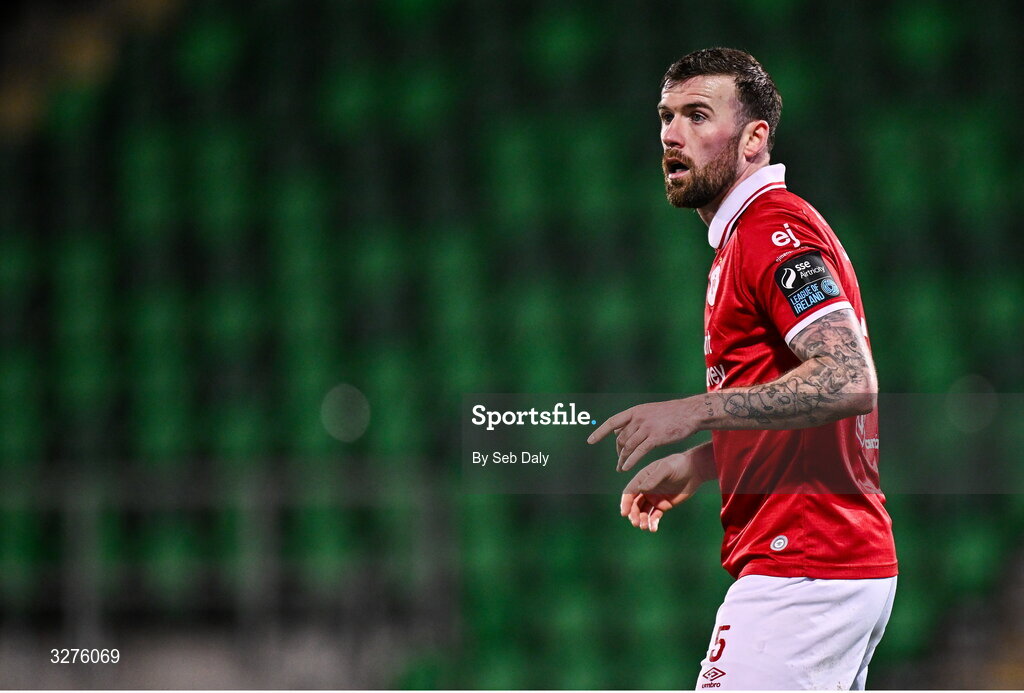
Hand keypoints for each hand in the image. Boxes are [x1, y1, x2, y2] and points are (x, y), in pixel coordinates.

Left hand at [588, 398, 702, 470]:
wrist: (690, 412)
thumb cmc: (671, 414)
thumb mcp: (649, 412)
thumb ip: (633, 421)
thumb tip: (616, 431)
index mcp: (635, 411)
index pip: (612, 422)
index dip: (600, 432)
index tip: (590, 441)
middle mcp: (638, 418)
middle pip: (621, 439)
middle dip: (618, 452)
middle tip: (618, 462)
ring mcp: (646, 428)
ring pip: (628, 447)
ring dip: (622, 459)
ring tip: (620, 469)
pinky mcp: (656, 437)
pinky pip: (638, 452)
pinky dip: (630, 461)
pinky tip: (626, 468)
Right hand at [620, 452, 704, 531]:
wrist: (693, 471)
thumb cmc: (678, 465)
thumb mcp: (665, 469)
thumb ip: (654, 479)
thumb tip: (641, 489)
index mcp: (642, 478)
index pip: (630, 492)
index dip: (625, 503)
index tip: (624, 513)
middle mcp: (646, 489)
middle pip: (635, 505)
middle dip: (634, 515)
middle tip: (636, 523)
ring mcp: (654, 498)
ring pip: (643, 512)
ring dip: (642, 520)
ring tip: (645, 527)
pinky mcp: (663, 505)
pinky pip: (655, 516)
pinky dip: (652, 523)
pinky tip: (653, 529)